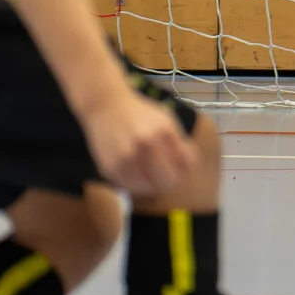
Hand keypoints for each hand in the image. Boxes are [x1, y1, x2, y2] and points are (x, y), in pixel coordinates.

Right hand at [82, 90, 198, 201]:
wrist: (105, 106)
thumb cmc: (140, 114)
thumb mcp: (166, 120)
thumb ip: (179, 142)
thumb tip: (189, 168)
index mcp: (164, 132)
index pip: (186, 165)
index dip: (186, 170)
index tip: (181, 168)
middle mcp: (145, 144)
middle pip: (168, 181)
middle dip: (172, 181)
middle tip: (168, 176)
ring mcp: (126, 157)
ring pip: (149, 188)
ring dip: (153, 185)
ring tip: (151, 175)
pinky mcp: (110, 167)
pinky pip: (130, 187)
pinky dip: (136, 185)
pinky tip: (137, 175)